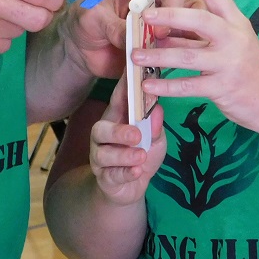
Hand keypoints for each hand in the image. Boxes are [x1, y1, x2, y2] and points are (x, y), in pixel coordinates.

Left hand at [58, 0, 190, 78]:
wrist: (80, 50)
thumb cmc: (86, 22)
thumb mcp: (95, 18)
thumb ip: (114, 26)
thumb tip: (132, 40)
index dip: (171, 7)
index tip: (160, 29)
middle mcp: (156, 8)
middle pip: (185, 12)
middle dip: (183, 29)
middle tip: (165, 47)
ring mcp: (159, 31)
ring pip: (184, 35)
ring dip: (183, 47)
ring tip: (171, 60)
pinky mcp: (157, 52)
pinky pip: (172, 56)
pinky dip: (172, 63)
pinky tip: (169, 72)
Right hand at [90, 78, 166, 206]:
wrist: (130, 189)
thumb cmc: (142, 155)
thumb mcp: (155, 139)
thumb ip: (155, 126)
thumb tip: (157, 108)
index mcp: (117, 120)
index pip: (118, 99)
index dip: (123, 85)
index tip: (131, 69)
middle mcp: (103, 137)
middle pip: (100, 129)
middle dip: (118, 131)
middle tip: (136, 134)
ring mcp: (100, 158)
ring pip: (103, 154)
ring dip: (123, 155)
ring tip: (141, 156)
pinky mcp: (104, 178)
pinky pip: (111, 175)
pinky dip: (125, 173)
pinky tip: (137, 172)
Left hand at [134, 0, 258, 128]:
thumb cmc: (249, 68)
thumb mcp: (233, 44)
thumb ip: (201, 35)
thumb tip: (162, 29)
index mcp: (237, 22)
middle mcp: (234, 39)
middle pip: (200, 20)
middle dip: (170, 15)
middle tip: (144, 15)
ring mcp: (229, 63)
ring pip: (187, 56)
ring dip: (158, 55)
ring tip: (135, 55)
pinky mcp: (222, 88)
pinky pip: (188, 86)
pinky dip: (166, 86)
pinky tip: (148, 85)